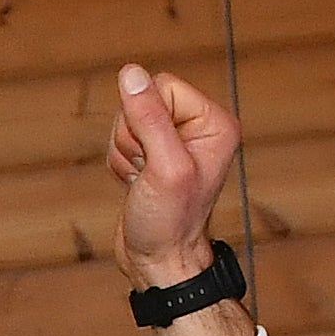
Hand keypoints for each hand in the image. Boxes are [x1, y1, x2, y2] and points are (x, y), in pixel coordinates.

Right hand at [106, 63, 239, 289]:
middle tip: (148, 171)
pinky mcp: (153, 154)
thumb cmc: (171, 223)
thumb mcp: (164, 167)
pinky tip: (137, 184)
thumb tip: (131, 73)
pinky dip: (120, 163)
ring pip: (127, 120)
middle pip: (142, 100)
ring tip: (143, 180)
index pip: (162, 85)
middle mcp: (198, 128)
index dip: (147, 117)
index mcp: (214, 122)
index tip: (156, 156)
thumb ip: (150, 117)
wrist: (159, 262)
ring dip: (125, 153)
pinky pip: (121, 140)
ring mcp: (175, 141)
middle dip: (134, 137)